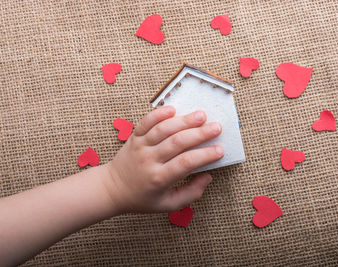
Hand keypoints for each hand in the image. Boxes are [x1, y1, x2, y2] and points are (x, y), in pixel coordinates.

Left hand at [105, 105, 222, 212]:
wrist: (112, 189)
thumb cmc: (142, 198)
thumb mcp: (168, 204)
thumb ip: (190, 193)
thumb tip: (208, 177)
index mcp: (159, 178)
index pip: (186, 163)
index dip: (205, 156)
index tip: (220, 150)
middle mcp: (149, 160)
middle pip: (177, 142)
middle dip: (199, 134)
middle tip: (216, 127)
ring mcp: (140, 146)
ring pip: (163, 129)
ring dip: (183, 120)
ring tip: (201, 115)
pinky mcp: (134, 137)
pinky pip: (146, 122)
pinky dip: (159, 114)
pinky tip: (173, 109)